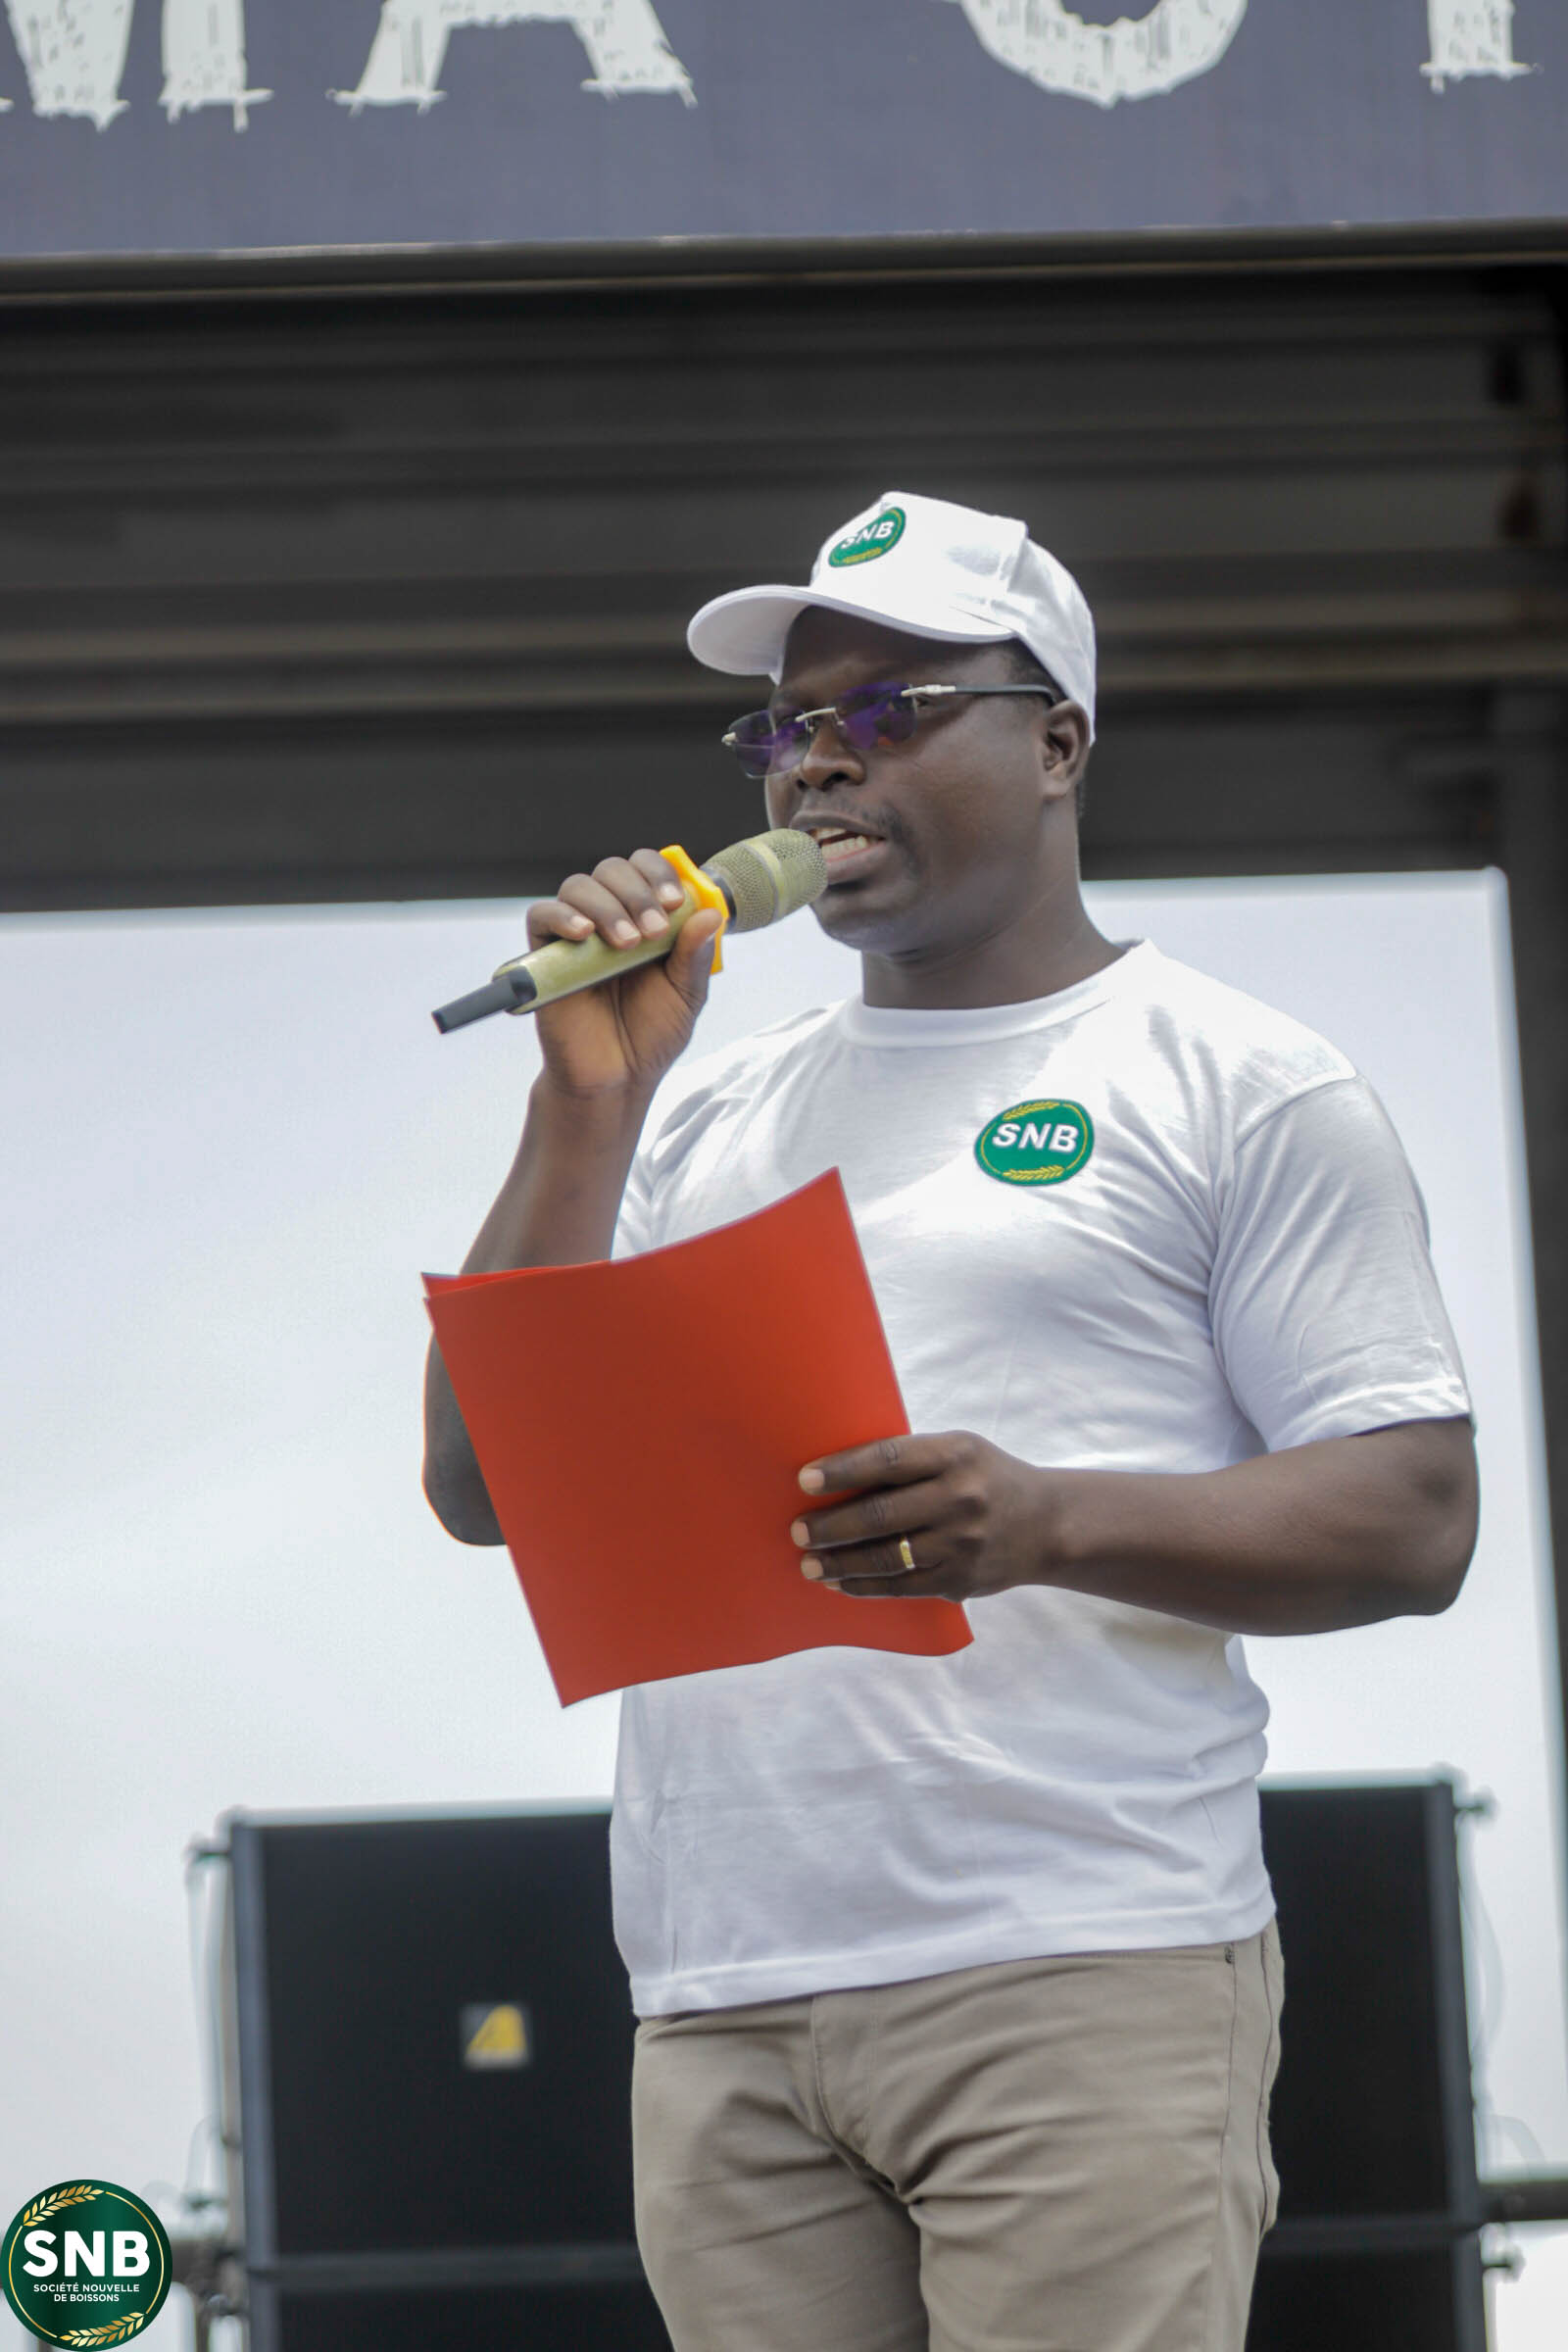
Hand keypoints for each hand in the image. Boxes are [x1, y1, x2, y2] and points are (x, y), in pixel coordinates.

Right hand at [526, 849, 722, 1100]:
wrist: (616, 1078)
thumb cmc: (650, 1036)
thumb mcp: (686, 995)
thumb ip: (695, 955)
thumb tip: (711, 914)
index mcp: (645, 920)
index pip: (646, 871)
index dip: (660, 875)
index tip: (675, 902)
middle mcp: (609, 919)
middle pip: (612, 870)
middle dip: (637, 892)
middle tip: (653, 931)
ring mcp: (576, 936)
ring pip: (579, 886)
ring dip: (606, 905)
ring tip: (626, 944)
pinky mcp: (545, 955)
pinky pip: (542, 915)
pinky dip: (562, 915)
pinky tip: (585, 935)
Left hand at [790, 1432, 1052, 1602]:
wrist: (1047, 1524)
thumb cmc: (985, 1477)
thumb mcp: (958, 1449)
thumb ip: (910, 1459)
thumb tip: (836, 1474)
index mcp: (955, 1455)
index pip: (887, 1460)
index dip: (842, 1470)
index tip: (804, 1480)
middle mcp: (960, 1498)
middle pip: (880, 1514)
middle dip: (830, 1525)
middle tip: (796, 1530)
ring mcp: (962, 1543)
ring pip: (886, 1557)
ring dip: (839, 1562)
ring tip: (808, 1563)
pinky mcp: (961, 1580)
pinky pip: (901, 1587)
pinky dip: (864, 1585)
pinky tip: (839, 1581)